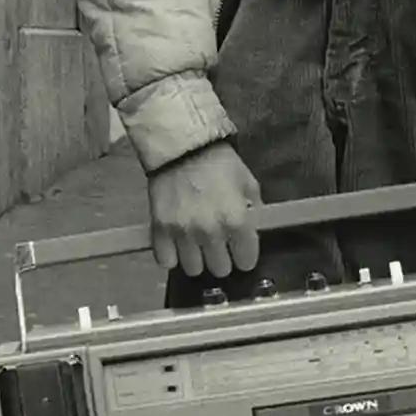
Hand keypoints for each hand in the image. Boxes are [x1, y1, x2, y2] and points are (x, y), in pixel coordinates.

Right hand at [145, 142, 262, 276]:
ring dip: (197, 258)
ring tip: (196, 244)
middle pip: (220, 269)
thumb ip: (254, 210)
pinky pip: (166, 261)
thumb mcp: (248, 182)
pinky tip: (176, 245)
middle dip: (222, 258)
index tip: (240, 248)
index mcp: (237, 221)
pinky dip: (172, 256)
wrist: (181, 146)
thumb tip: (252, 229)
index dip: (245, 255)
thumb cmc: (218, 162)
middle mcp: (211, 233)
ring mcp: (183, 233)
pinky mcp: (160, 230)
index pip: (246, 261)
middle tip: (218, 243)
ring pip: (194, 269)